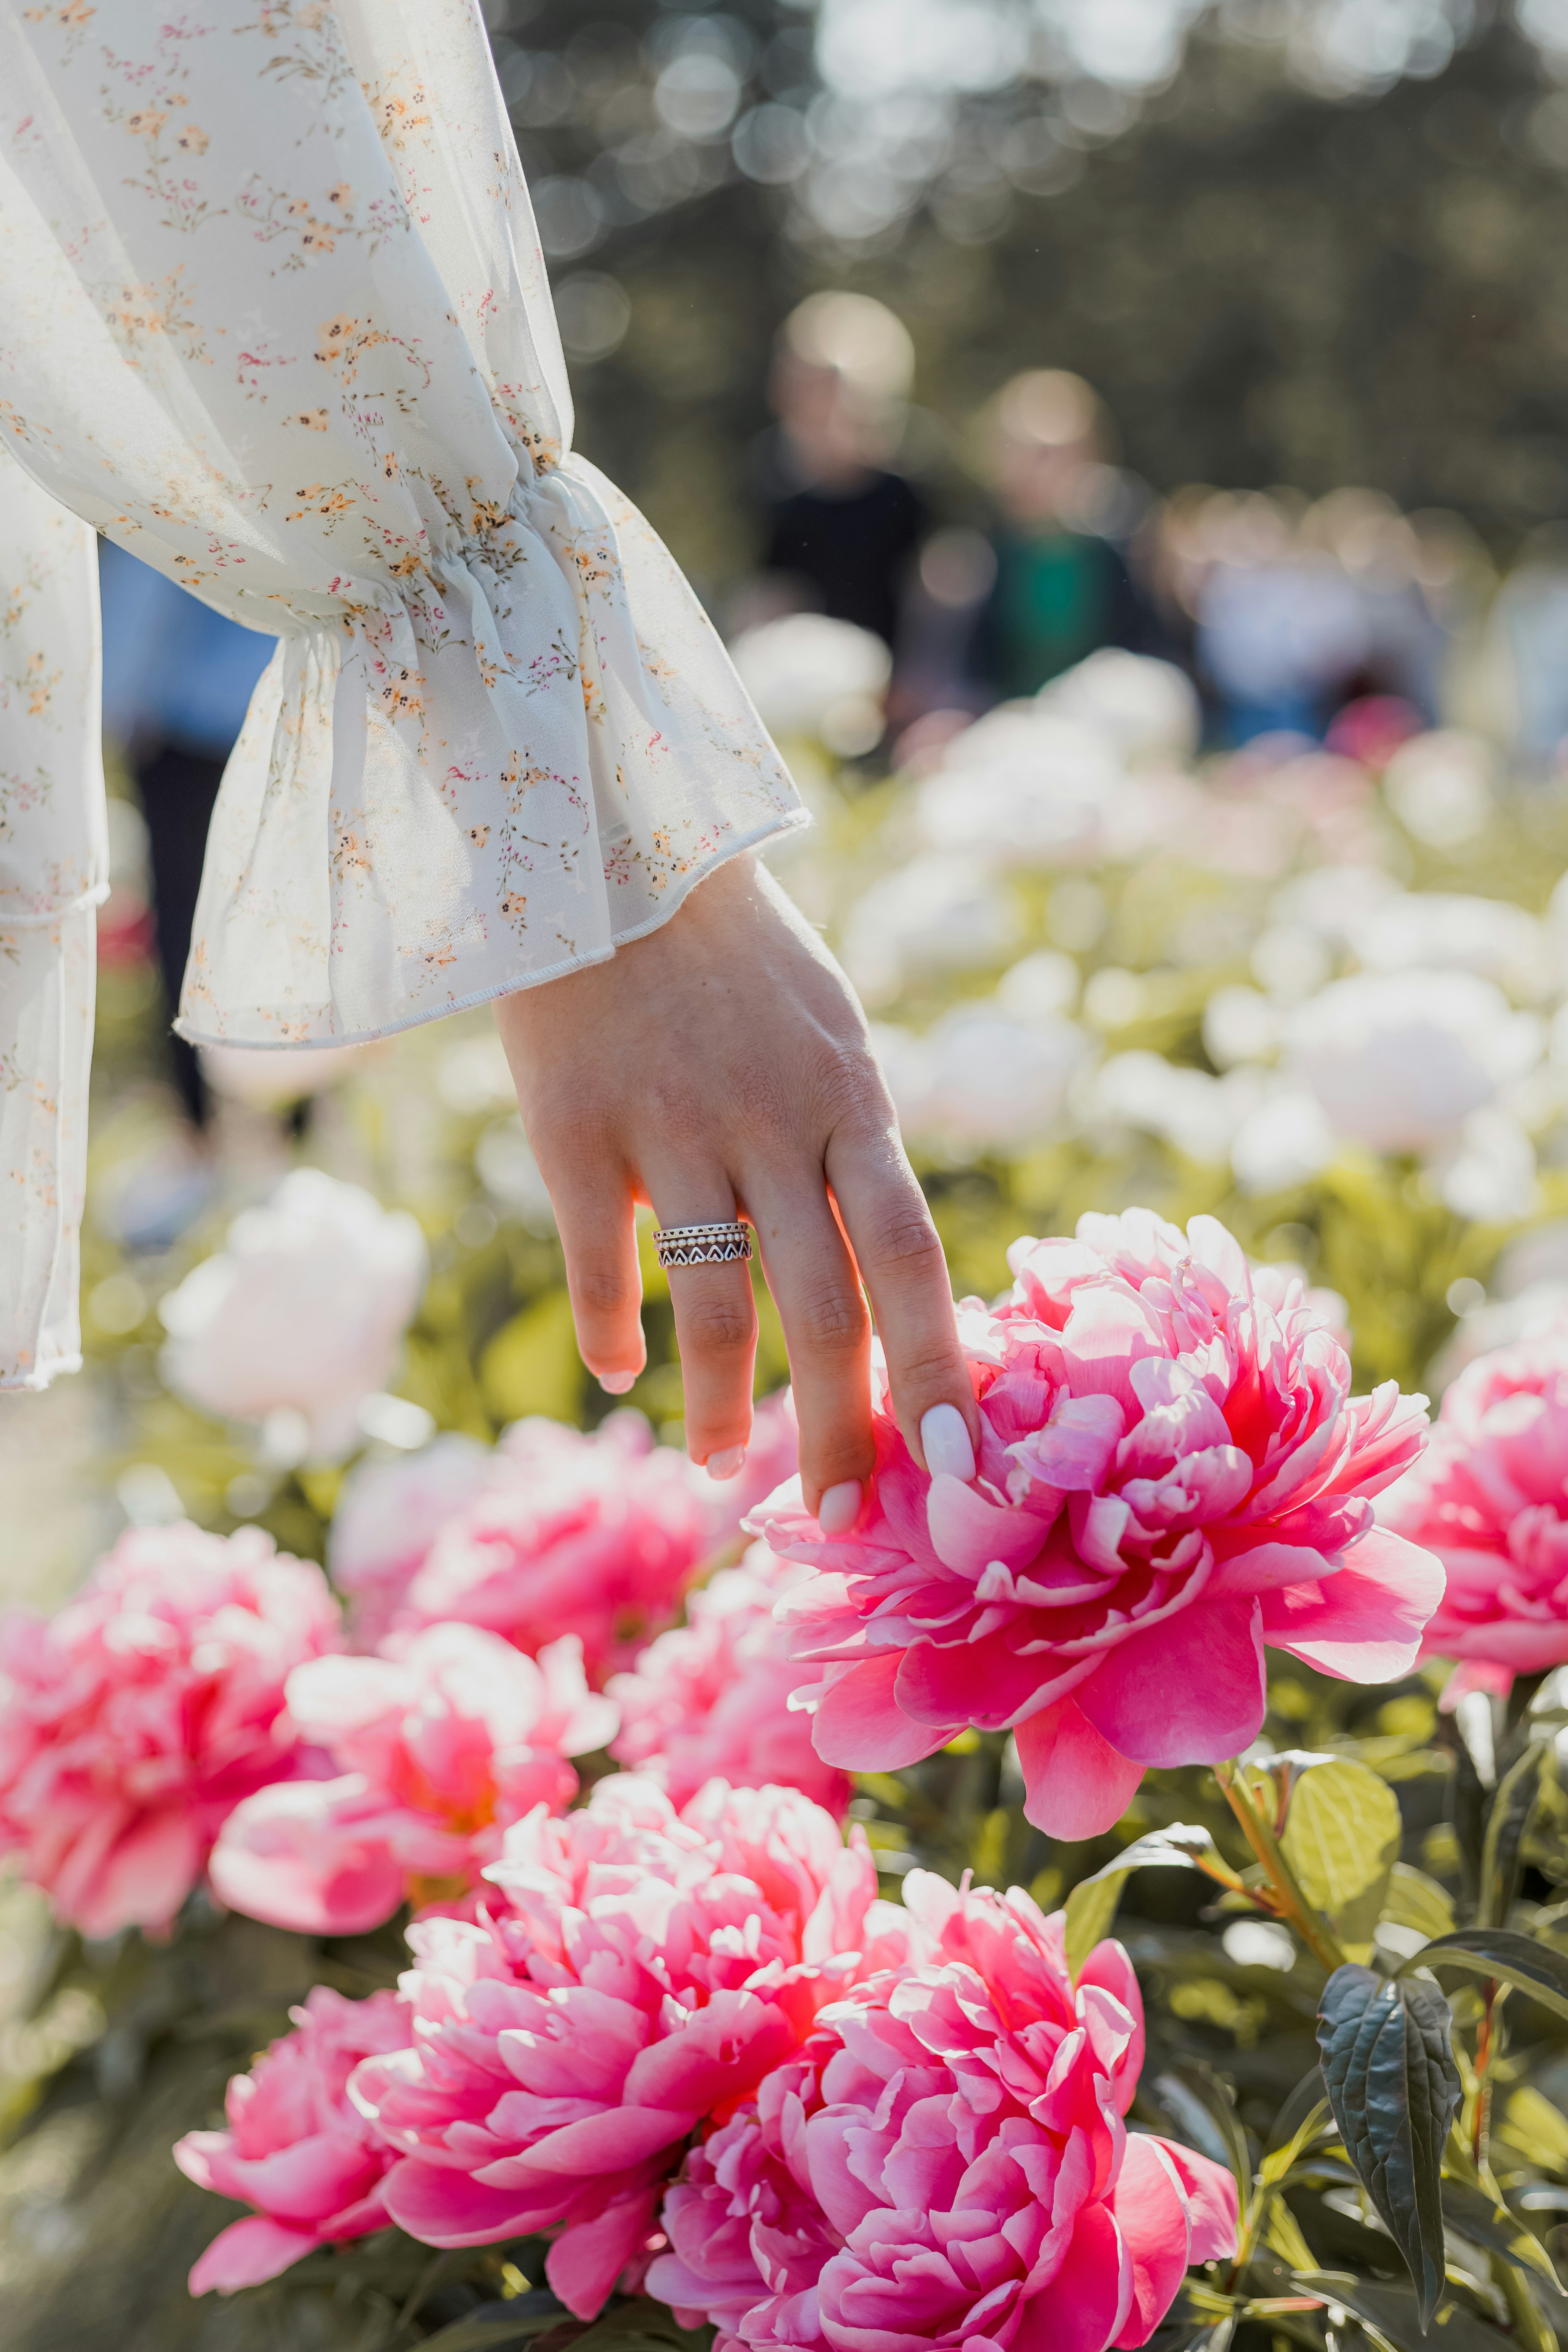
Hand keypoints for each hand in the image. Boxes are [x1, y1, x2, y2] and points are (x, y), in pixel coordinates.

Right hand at [494, 853, 979, 1522]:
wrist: (607, 846)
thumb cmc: (736, 960)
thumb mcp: (827, 1035)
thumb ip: (852, 1150)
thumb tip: (878, 1283)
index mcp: (849, 1101)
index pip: (912, 1257)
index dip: (937, 1368)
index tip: (958, 1466)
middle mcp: (771, 1123)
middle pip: (824, 1308)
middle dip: (841, 1429)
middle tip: (846, 1516)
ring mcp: (671, 1128)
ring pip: (715, 1306)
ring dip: (725, 1405)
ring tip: (726, 1461)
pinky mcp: (576, 1132)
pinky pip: (603, 1263)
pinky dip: (615, 1335)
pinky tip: (620, 1375)